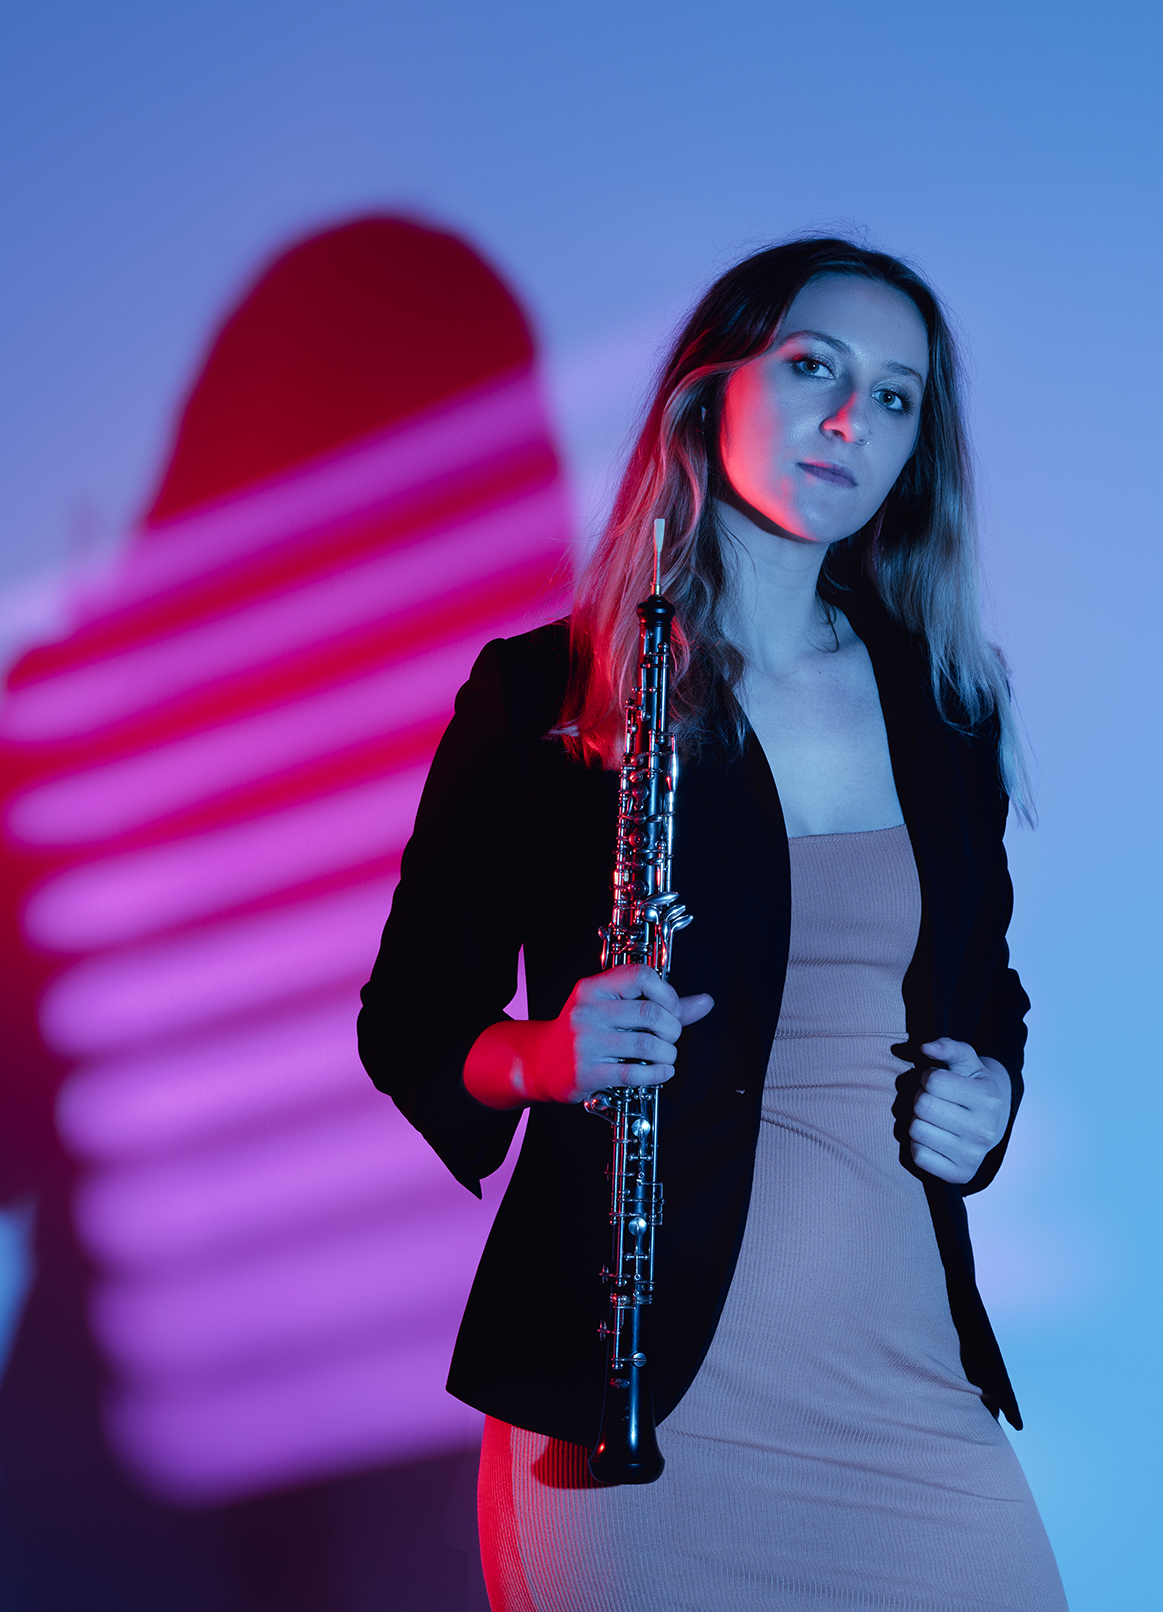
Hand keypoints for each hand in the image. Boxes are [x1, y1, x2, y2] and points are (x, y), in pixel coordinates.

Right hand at [464, 964, 714, 1108]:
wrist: (539, 1062)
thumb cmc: (584, 1032)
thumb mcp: (614, 1008)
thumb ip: (661, 1005)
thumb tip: (706, 1002)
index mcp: (594, 987)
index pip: (640, 976)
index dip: (667, 993)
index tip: (671, 1009)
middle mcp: (587, 1011)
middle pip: (650, 1013)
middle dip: (672, 1029)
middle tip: (671, 1037)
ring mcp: (586, 1042)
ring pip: (647, 1045)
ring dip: (668, 1054)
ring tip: (666, 1056)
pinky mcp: (587, 1073)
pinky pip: (635, 1074)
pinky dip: (658, 1074)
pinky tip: (661, 1072)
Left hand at [908, 1038, 1011, 1184]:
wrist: (994, 1121)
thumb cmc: (974, 1085)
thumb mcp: (966, 1060)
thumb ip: (947, 1047)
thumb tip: (925, 1048)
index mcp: (988, 1099)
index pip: (932, 1081)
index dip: (928, 1077)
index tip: (939, 1082)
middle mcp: (984, 1130)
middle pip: (922, 1106)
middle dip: (921, 1098)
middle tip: (934, 1100)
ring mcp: (973, 1155)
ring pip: (916, 1131)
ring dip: (917, 1120)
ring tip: (934, 1118)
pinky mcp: (960, 1174)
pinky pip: (918, 1156)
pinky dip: (919, 1144)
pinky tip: (934, 1137)